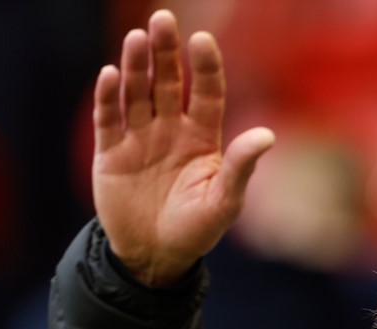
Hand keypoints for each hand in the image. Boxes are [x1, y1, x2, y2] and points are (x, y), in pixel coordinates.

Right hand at [92, 9, 274, 285]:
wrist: (156, 256)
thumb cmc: (197, 229)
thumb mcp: (224, 202)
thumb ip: (241, 167)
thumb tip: (268, 135)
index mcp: (202, 138)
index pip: (205, 93)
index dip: (204, 67)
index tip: (202, 40)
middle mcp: (171, 130)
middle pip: (168, 83)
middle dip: (165, 52)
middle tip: (162, 20)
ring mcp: (139, 138)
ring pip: (137, 93)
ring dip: (136, 67)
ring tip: (137, 39)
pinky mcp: (110, 153)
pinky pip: (108, 118)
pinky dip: (107, 97)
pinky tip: (110, 74)